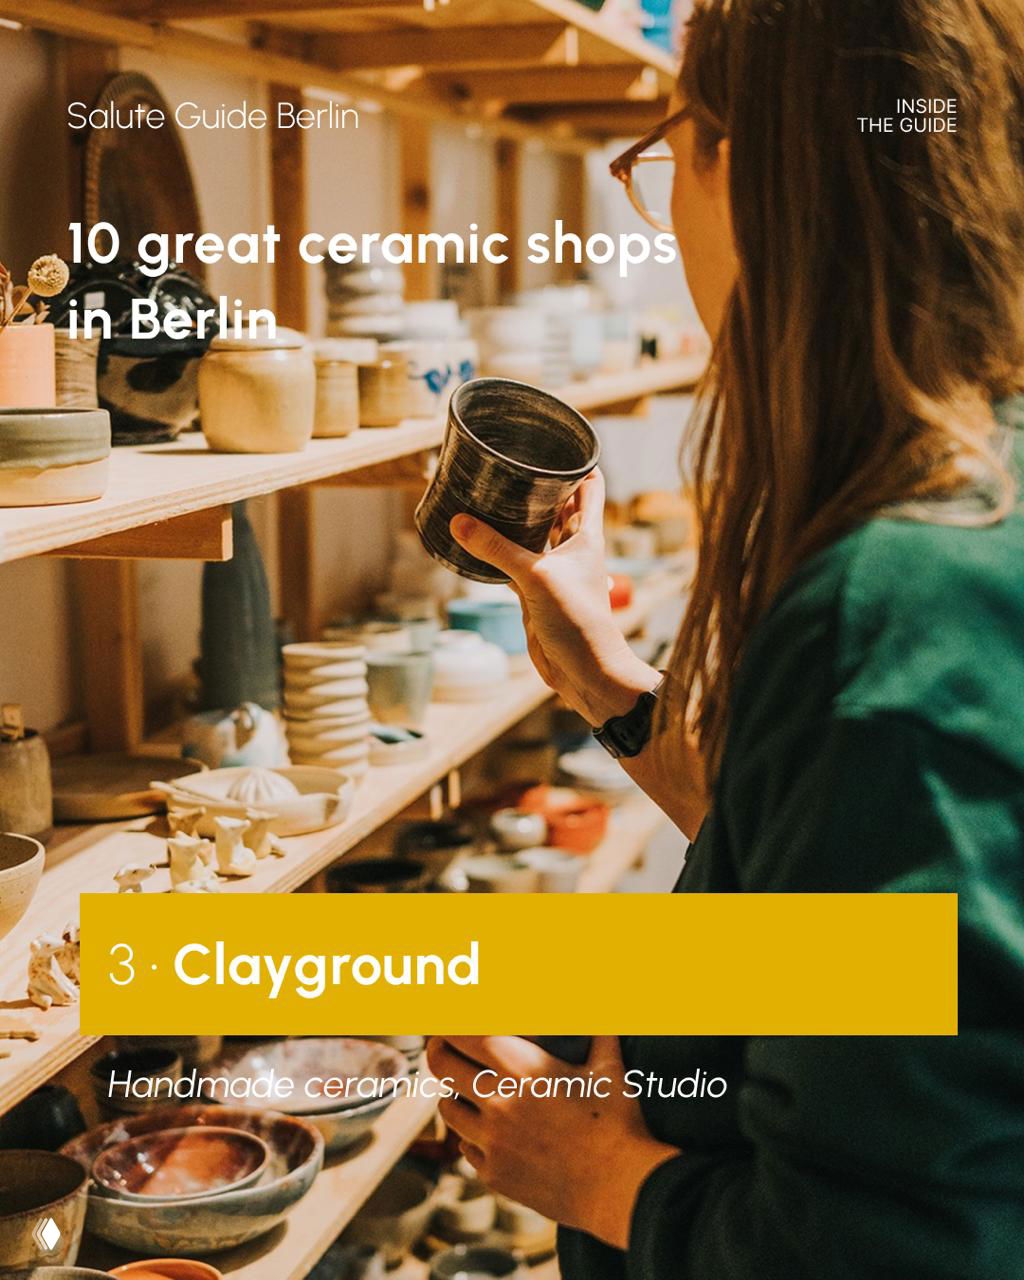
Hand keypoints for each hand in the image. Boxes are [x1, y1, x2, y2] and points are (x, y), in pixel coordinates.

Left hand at [426, 1034, 676, 1248]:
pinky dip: (472, 1138)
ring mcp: (492, 1142)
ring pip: (448, 1110)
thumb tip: (608, 1010)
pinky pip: (466, 1149)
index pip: (463, 1036)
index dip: (448, 1026)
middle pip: (441, 1068)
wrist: (620, 1189)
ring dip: (455, 1097)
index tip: (448, 1023)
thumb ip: (600, 1033)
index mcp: (521, 1070)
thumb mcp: (608, 1069)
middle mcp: (497, 1103)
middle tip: (444, 1049)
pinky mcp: (494, 1175)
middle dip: (439, 1053)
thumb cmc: (617, 1124)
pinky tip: (490, 1133)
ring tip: (467, 1092)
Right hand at [450, 471, 658, 724]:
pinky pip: (515, 561)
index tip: (554, 439)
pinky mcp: (535, 591)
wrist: (585, 672)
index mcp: (586, 534)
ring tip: (492, 487)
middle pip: (559, 503)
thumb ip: (497, 549)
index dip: (577, 461)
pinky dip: (500, 547)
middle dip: (541, 483)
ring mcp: (553, 569)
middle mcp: (572, 547)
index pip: (589, 484)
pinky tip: (479, 536)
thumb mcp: (535, 578)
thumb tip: (459, 521)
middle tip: (511, 457)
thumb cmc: (578, 621)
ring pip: (535, 531)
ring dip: (519, 514)